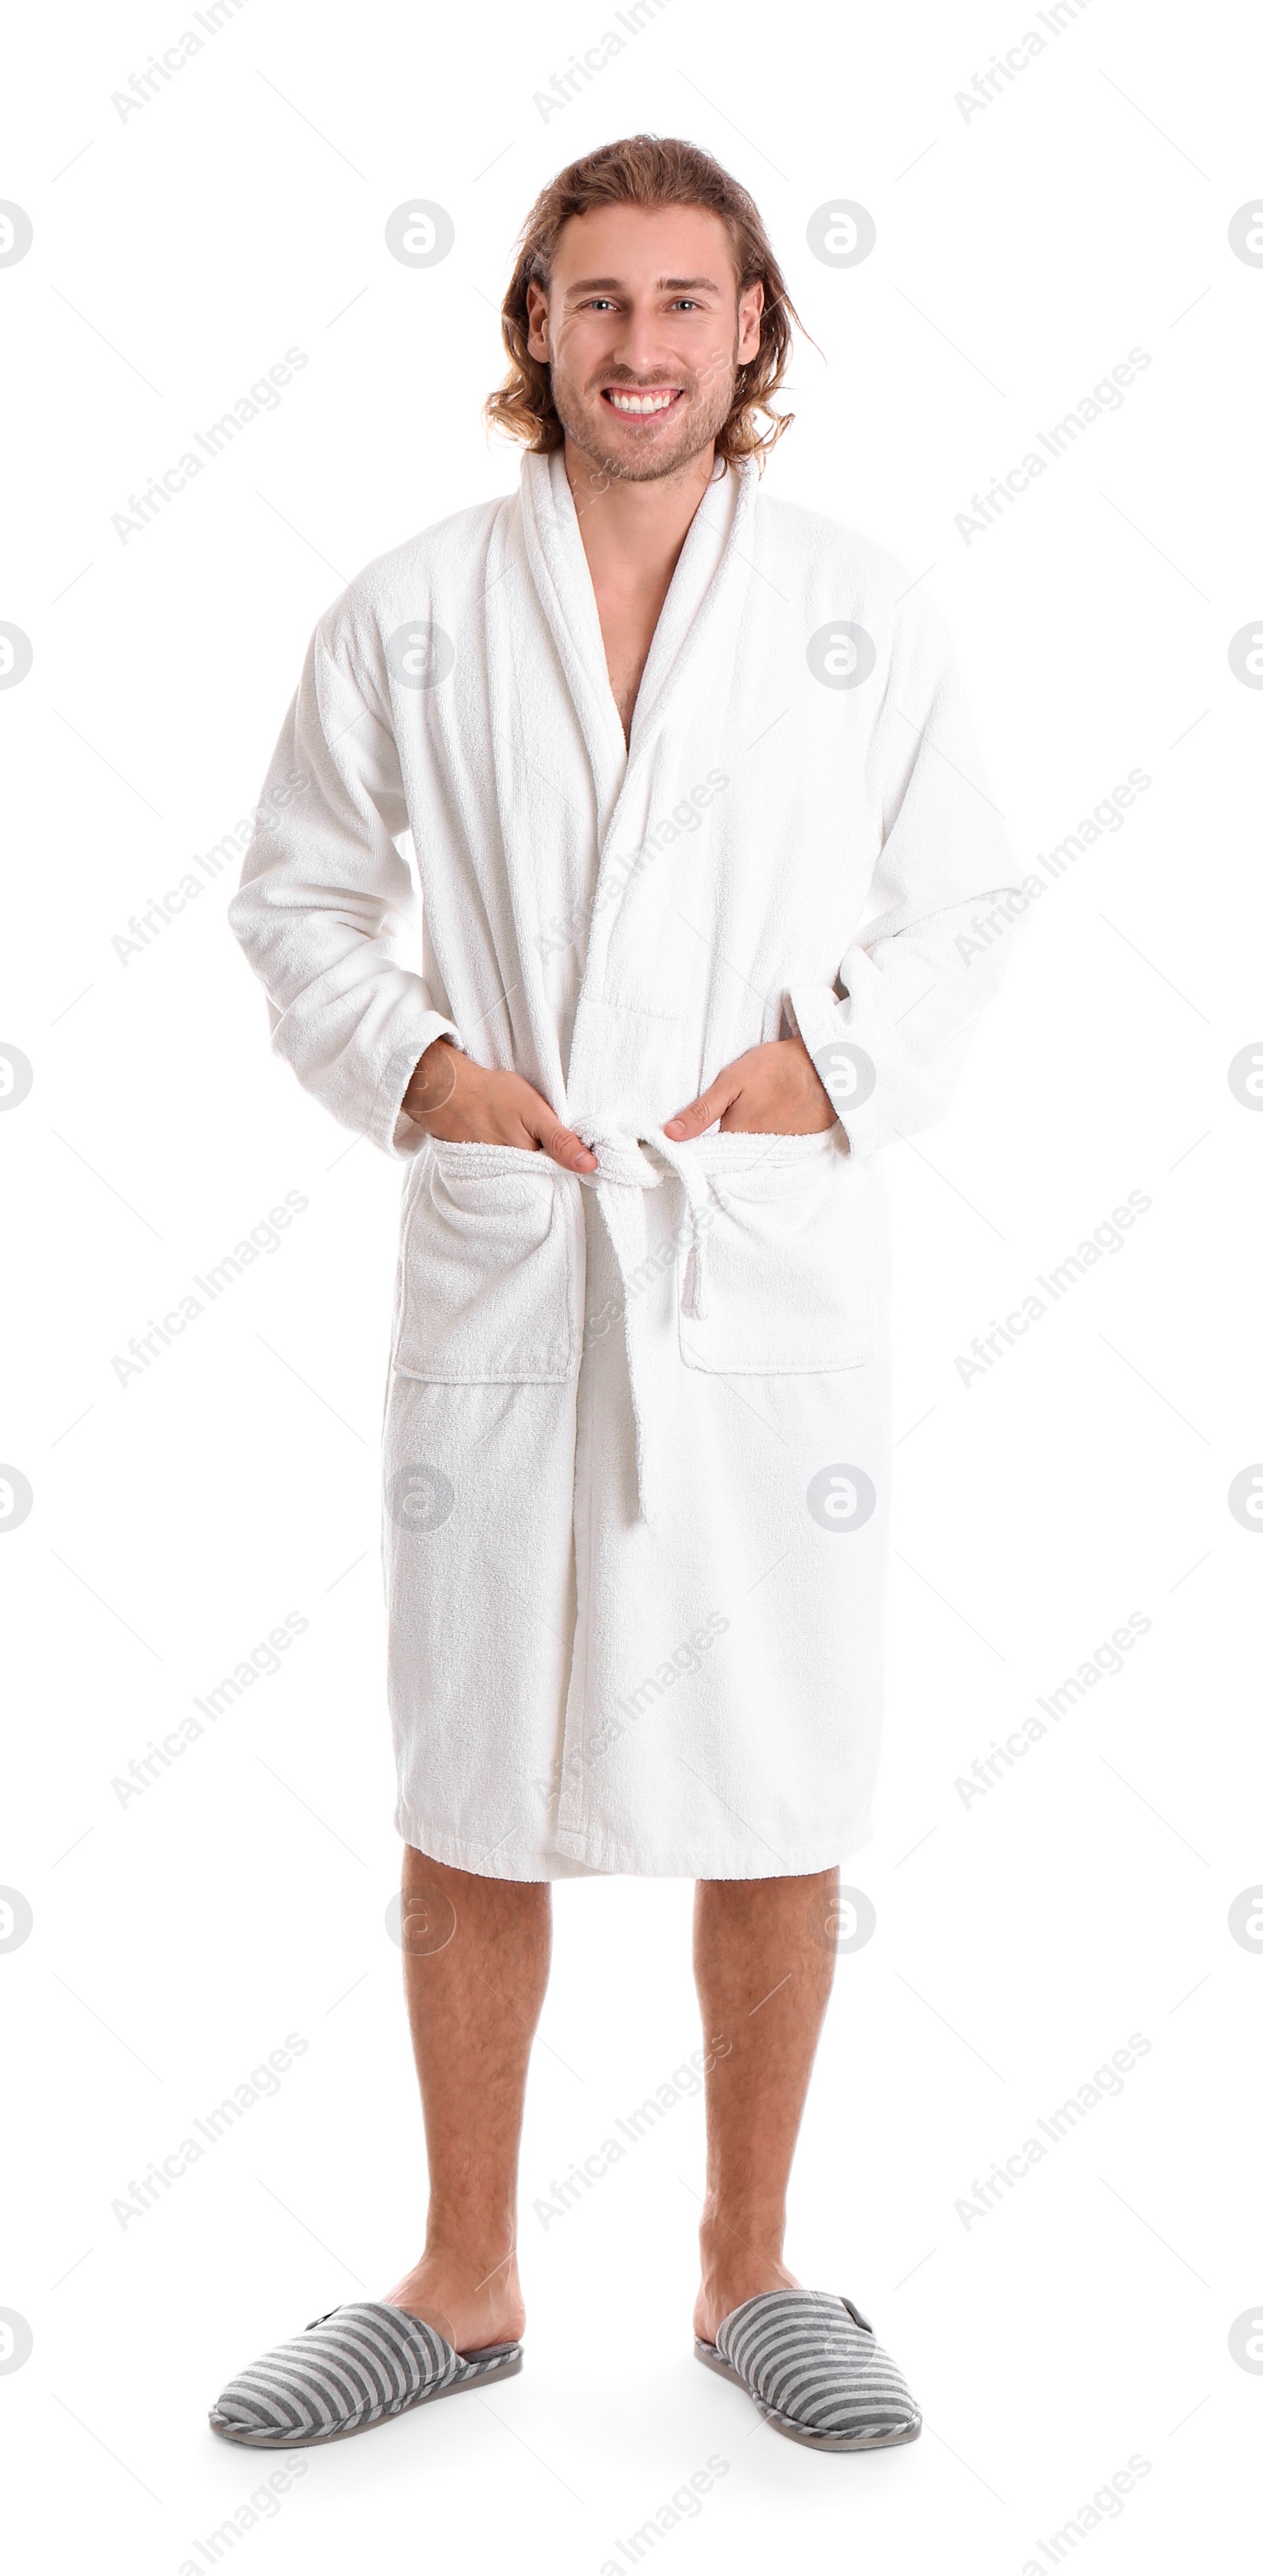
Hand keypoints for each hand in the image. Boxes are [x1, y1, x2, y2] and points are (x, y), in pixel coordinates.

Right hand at [402, 1038, 596, 1172]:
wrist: (445, 1090)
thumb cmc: (492, 1095)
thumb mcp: (534, 1111)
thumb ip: (561, 1140)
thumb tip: (590, 1166)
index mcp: (527, 1164)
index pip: (557, 1175)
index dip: (565, 1163)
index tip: (571, 1152)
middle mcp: (509, 1178)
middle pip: (538, 1180)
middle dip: (545, 1167)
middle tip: (537, 1137)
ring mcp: (491, 1177)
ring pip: (520, 1179)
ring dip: (526, 1167)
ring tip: (519, 1140)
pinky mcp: (477, 1172)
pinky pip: (499, 1177)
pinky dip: (506, 1167)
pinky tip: (504, 1147)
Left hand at [663, 1037, 836, 1140]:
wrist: (828, 1066)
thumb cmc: (777, 1068)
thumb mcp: (732, 1081)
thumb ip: (700, 1111)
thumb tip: (669, 1135)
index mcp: (735, 1137)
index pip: (707, 1151)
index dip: (697, 1143)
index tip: (688, 1136)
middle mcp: (756, 1153)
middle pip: (730, 1152)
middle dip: (723, 1140)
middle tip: (731, 1114)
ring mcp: (778, 1150)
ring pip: (751, 1149)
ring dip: (747, 1138)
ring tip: (754, 1112)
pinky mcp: (797, 1146)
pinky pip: (773, 1148)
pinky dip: (768, 1136)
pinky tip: (771, 1118)